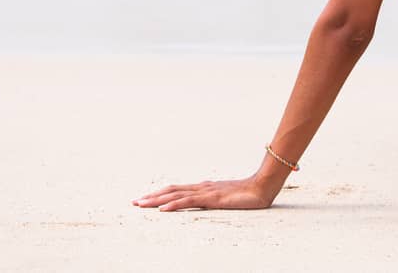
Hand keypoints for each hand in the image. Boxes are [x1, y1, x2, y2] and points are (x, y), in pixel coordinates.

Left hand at [133, 176, 275, 211]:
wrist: (262, 187)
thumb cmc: (248, 193)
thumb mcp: (228, 197)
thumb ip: (217, 197)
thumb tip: (208, 198)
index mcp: (204, 187)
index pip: (177, 189)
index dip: (161, 193)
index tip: (146, 198)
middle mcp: (201, 187)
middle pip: (171, 190)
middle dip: (152, 196)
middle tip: (135, 202)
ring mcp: (205, 192)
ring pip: (175, 194)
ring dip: (156, 200)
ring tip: (141, 205)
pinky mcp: (211, 198)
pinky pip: (188, 202)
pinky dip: (173, 205)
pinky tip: (162, 210)